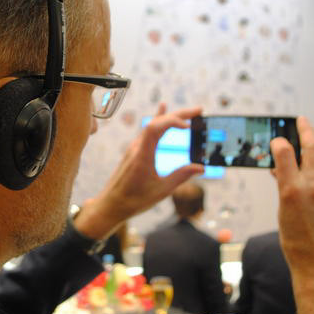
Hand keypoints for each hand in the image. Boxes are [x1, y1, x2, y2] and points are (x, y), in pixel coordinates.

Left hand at [74, 103, 203, 239]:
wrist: (111, 204)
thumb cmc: (134, 200)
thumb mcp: (161, 191)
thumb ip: (181, 177)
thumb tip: (201, 168)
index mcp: (142, 155)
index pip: (154, 127)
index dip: (172, 121)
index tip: (189, 126)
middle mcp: (137, 147)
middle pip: (157, 122)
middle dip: (179, 114)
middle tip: (199, 110)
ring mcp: (135, 148)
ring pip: (153, 125)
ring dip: (171, 117)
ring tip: (190, 113)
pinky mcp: (135, 151)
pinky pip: (148, 131)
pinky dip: (159, 120)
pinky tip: (162, 110)